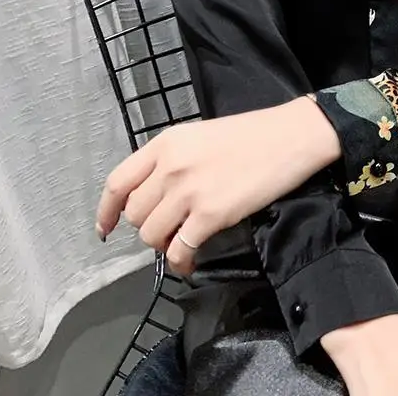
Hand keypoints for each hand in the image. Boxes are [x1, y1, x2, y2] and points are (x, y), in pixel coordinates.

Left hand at [95, 96, 340, 273]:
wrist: (291, 137)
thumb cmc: (252, 134)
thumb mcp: (201, 136)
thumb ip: (173, 161)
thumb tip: (158, 195)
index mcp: (166, 143)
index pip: (118, 182)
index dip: (106, 211)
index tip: (106, 228)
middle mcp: (170, 167)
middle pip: (135, 214)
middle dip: (148, 226)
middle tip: (169, 228)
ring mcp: (189, 192)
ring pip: (152, 236)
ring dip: (164, 244)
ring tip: (183, 241)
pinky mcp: (211, 215)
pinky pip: (179, 251)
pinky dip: (182, 262)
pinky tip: (191, 262)